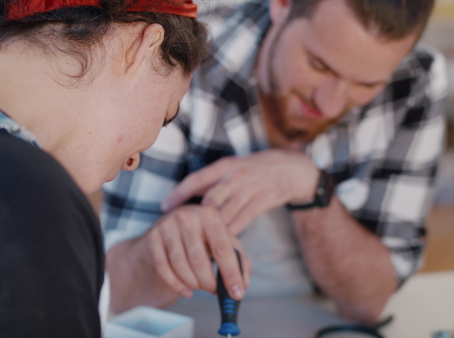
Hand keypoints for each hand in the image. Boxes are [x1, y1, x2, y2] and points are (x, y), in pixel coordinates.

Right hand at [146, 204, 250, 299]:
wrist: (171, 225)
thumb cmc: (202, 234)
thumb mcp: (223, 240)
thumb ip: (238, 260)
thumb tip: (242, 284)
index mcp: (209, 216)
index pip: (222, 249)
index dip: (230, 274)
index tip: (236, 292)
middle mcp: (187, 217)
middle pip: (199, 260)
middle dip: (209, 282)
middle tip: (214, 290)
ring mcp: (167, 226)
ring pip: (180, 265)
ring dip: (193, 283)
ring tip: (200, 286)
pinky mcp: (153, 238)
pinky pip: (163, 268)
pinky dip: (176, 285)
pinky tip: (186, 290)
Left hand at [161, 149, 318, 234]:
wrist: (290, 168)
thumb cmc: (253, 170)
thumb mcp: (231, 168)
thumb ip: (210, 183)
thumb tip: (181, 199)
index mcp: (224, 166)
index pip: (196, 180)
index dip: (178, 194)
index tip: (163, 208)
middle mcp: (235, 176)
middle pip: (210, 200)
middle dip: (195, 220)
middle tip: (181, 234)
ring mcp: (249, 190)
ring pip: (226, 215)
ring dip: (212, 233)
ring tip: (197, 247)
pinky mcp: (262, 202)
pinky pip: (242, 222)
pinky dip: (230, 235)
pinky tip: (221, 246)